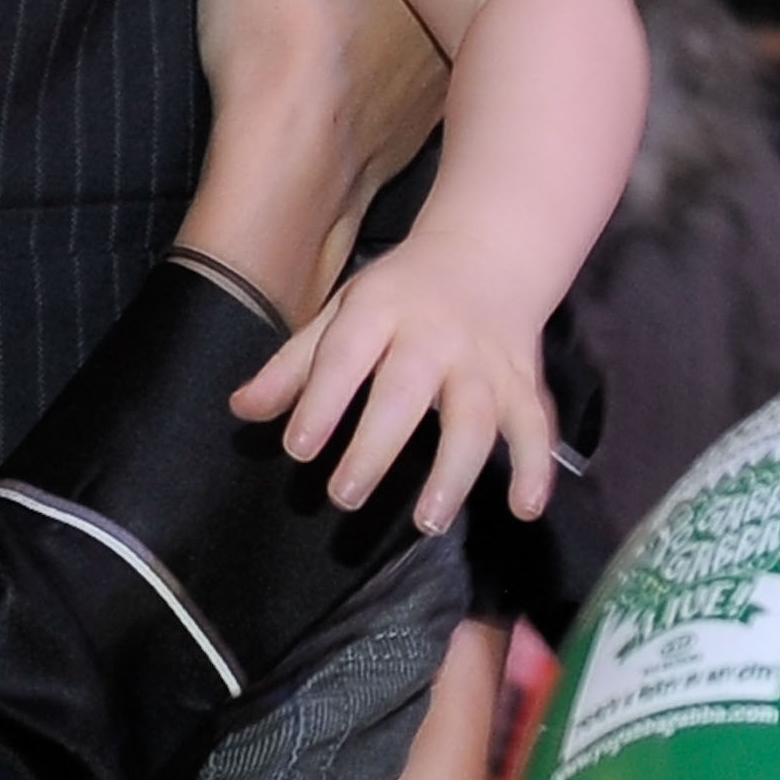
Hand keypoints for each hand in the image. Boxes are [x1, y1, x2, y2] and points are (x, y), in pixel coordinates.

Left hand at [234, 231, 557, 530]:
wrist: (486, 256)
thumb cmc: (398, 296)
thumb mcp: (340, 313)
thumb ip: (294, 365)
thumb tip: (241, 409)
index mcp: (378, 312)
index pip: (344, 357)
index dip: (320, 402)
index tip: (297, 448)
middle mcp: (434, 336)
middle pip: (405, 393)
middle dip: (375, 447)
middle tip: (344, 496)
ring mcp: (484, 361)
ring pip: (475, 418)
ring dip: (454, 472)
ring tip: (428, 522)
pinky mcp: (524, 382)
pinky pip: (537, 427)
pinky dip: (537, 468)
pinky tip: (526, 509)